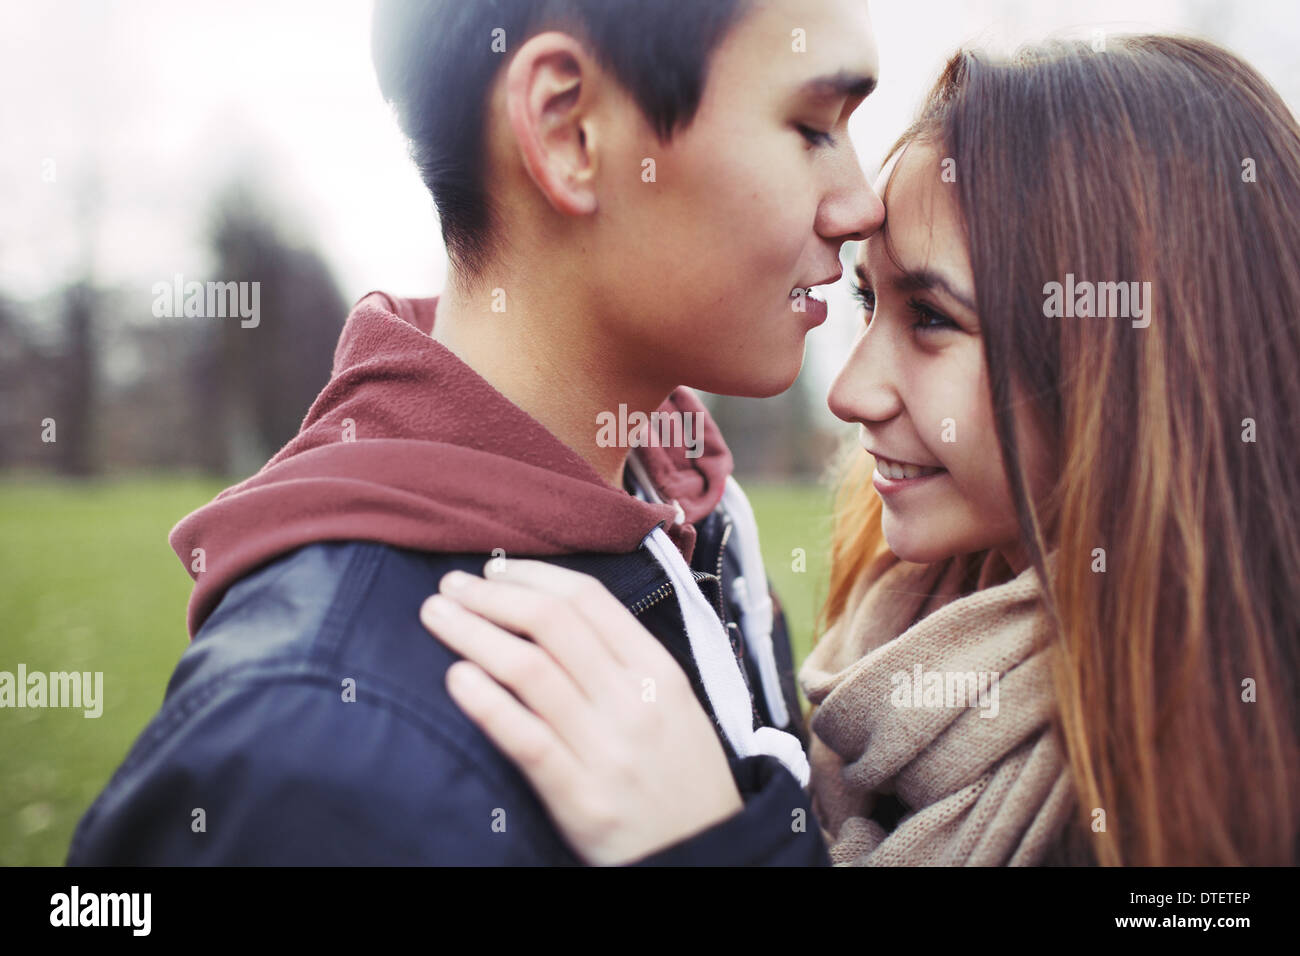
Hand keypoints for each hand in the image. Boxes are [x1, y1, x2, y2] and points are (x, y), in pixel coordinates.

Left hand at [419, 559, 743, 865]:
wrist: (707, 855)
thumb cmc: (679, 774)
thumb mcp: (673, 703)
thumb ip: (623, 659)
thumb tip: (551, 610)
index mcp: (657, 671)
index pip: (587, 599)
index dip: (530, 575)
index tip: (492, 569)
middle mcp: (632, 702)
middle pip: (551, 623)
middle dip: (490, 595)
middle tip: (448, 587)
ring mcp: (607, 749)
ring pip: (529, 670)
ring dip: (472, 634)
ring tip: (435, 618)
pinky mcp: (580, 797)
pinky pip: (525, 739)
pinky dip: (486, 703)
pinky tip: (456, 679)